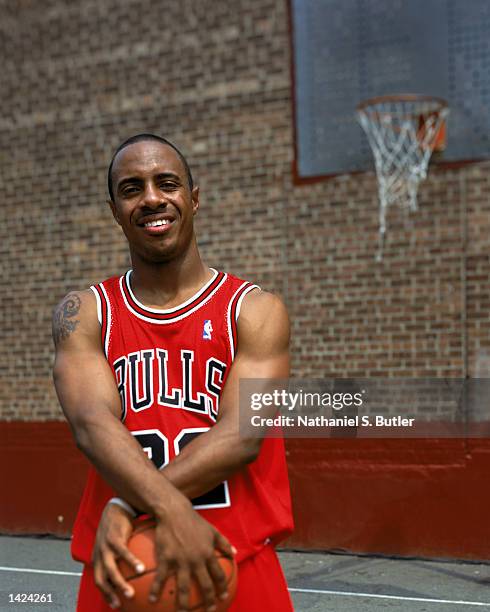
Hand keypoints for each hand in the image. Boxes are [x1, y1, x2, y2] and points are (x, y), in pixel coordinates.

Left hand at [92, 502, 144, 608]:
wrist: (117, 507)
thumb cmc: (119, 528)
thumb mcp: (118, 545)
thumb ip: (123, 558)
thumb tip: (138, 572)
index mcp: (99, 558)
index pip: (99, 581)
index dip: (105, 594)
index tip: (116, 605)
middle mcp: (99, 554)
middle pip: (101, 579)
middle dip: (109, 594)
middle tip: (121, 603)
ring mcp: (105, 546)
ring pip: (110, 569)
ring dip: (119, 583)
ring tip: (131, 593)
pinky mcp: (113, 538)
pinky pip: (122, 553)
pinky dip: (131, 563)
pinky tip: (141, 569)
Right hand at [150, 497, 235, 611]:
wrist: (174, 512)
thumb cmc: (194, 521)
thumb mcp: (212, 530)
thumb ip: (224, 542)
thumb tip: (234, 553)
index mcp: (208, 553)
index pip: (219, 574)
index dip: (222, 587)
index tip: (223, 596)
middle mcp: (196, 559)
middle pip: (204, 585)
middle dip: (208, 601)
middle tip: (208, 611)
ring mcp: (181, 560)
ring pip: (183, 587)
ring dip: (184, 604)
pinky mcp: (166, 558)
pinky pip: (161, 578)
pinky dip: (156, 591)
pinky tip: (153, 601)